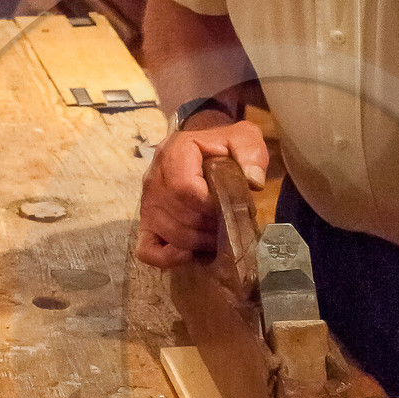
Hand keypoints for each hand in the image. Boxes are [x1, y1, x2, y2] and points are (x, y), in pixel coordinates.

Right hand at [134, 117, 268, 270]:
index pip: (185, 189)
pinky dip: (167, 257)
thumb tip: (253, 181)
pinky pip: (146, 249)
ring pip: (168, 234)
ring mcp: (146, 203)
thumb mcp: (243, 139)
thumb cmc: (223, 147)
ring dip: (197, 242)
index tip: (228, 207)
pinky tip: (188, 254)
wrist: (202, 149)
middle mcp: (154, 177)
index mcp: (175, 152)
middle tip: (228, 225)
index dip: (210, 206)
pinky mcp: (145, 222)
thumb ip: (250, 154)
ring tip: (216, 236)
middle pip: (178, 215)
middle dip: (209, 227)